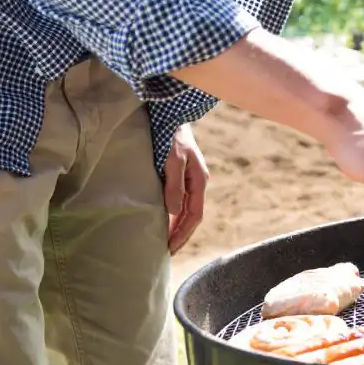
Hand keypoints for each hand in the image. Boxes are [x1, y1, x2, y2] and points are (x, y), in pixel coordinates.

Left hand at [164, 123, 208, 254]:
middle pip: (192, 215)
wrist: (170, 112)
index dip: (183, 234)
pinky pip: (179, 199)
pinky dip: (173, 213)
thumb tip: (174, 212)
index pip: (194, 215)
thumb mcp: (173, 159)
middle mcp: (197, 181)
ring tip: (165, 240)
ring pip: (186, 208)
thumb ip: (174, 185)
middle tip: (167, 252)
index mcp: (199, 180)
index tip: (169, 249)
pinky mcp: (180, 173)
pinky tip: (164, 218)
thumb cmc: (172, 134)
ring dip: (177, 225)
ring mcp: (190, 177)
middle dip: (181, 235)